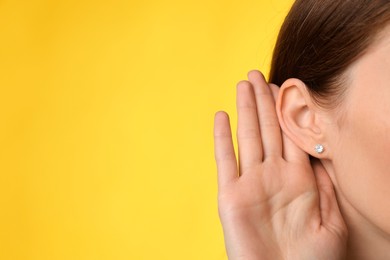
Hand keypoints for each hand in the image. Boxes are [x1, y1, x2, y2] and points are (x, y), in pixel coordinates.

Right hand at [213, 70, 347, 259]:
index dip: (285, 109)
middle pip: (268, 128)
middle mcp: (273, 176)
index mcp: (298, 179)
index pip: (290, 134)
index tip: (282, 84)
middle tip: (257, 73)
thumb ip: (327, 185)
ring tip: (243, 84)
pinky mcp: (229, 196)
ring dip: (245, 109)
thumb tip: (324, 151)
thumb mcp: (332, 222)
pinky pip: (224, 160)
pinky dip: (221, 138)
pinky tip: (221, 116)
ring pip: (248, 137)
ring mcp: (250, 184)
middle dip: (264, 99)